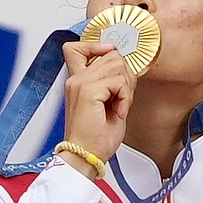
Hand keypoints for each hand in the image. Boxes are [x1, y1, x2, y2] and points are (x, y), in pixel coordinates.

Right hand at [61, 40, 132, 166]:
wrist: (87, 155)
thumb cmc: (96, 136)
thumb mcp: (105, 102)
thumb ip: (110, 82)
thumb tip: (124, 67)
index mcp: (77, 80)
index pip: (77, 47)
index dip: (97, 46)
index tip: (109, 65)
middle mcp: (76, 79)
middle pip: (111, 54)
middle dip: (125, 75)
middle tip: (121, 97)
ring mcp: (81, 83)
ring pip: (117, 64)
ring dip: (126, 87)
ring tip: (119, 104)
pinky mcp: (88, 92)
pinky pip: (119, 81)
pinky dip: (125, 97)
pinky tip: (118, 111)